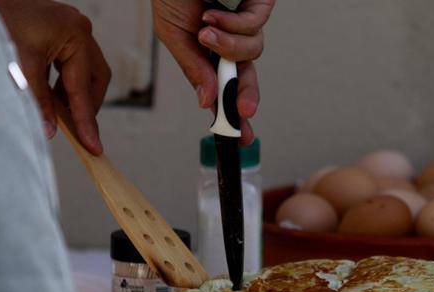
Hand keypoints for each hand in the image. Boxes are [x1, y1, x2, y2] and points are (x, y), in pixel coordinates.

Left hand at [0, 0, 110, 154]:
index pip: (82, 87)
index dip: (86, 120)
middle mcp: (80, 30)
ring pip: (86, 72)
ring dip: (74, 94)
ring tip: (61, 114)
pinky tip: (52, 95)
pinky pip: (72, 64)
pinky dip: (64, 82)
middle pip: (95, 78)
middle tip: (80, 132)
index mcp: (75, 35)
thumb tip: (50, 130)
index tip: (93, 146)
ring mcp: (72, 29)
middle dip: (86, 106)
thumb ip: (38, 101)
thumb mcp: (20, 67)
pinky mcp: (61, 32)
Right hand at [152, 0, 273, 144]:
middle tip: (243, 112)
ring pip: (252, 53)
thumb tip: (207, 102)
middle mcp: (232, 37)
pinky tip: (213, 15)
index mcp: (210, 49)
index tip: (238, 137)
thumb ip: (193, 68)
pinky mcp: (259, 3)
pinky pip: (255, 27)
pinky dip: (232, 25)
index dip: (232, 112)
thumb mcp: (173, 35)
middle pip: (247, 75)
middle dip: (245, 95)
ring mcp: (246, 20)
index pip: (225, 85)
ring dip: (227, 47)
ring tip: (205, 30)